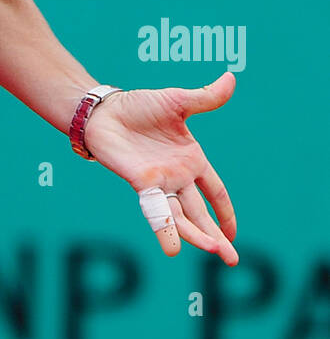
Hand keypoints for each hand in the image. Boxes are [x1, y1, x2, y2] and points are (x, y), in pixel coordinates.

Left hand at [81, 73, 237, 264]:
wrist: (104, 109)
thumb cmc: (138, 105)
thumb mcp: (178, 101)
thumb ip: (206, 97)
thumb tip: (232, 77)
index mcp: (191, 160)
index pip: (214, 192)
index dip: (225, 211)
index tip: (234, 233)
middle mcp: (177, 177)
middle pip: (201, 212)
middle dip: (217, 236)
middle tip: (232, 261)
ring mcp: (160, 183)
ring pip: (183, 216)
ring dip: (198, 236)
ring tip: (216, 253)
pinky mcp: (141, 184)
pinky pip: (157, 210)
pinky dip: (165, 229)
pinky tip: (173, 249)